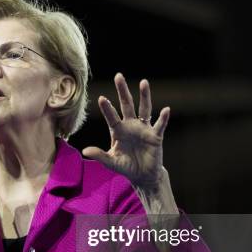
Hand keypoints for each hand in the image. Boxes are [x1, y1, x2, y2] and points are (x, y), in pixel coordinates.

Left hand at [82, 73, 169, 187]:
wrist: (142, 175)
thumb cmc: (126, 166)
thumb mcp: (111, 162)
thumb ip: (99, 155)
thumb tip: (85, 151)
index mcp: (118, 130)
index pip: (111, 116)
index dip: (107, 108)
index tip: (102, 98)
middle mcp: (130, 125)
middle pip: (126, 105)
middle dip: (123, 91)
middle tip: (118, 76)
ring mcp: (143, 129)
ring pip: (144, 109)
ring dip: (144, 96)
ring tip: (144, 82)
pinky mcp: (155, 136)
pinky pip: (159, 125)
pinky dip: (163, 118)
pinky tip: (166, 110)